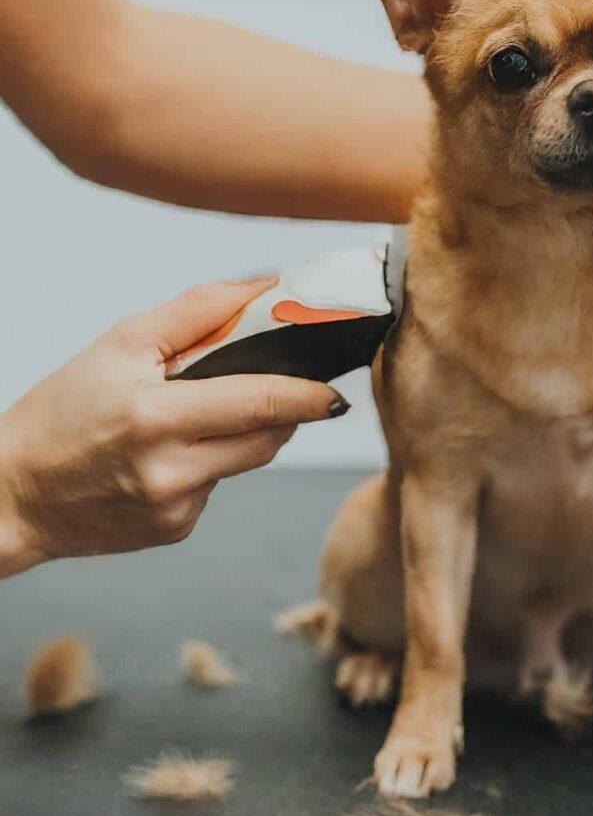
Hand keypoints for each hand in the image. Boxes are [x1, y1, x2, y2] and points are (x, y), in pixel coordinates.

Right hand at [0, 279, 344, 574]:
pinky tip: (173, 454)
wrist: (11, 495)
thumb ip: (198, 311)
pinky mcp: (176, 529)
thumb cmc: (63, 411)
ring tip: (206, 413)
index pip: (259, 405)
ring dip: (248, 432)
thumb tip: (264, 287)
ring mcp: (176, 507)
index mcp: (156, 419)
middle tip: (291, 388)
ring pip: (249, 460)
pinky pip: (218, 486)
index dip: (308, 396)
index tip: (337, 389)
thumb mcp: (121, 344)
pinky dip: (211, 463)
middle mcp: (171, 471)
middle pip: (267, 438)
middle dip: (288, 411)